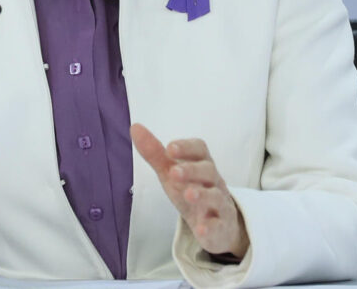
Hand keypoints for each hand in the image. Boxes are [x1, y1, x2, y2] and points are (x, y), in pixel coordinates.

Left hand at [130, 122, 249, 259]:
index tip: (170, 149)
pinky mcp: (221, 227)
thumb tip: (135, 127)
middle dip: (192, 170)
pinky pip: (219, 226)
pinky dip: (210, 227)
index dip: (186, 147)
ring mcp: (220, 204)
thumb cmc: (192, 190)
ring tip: (188, 194)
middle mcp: (214, 182)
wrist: (217, 224)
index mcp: (202, 165)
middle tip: (174, 173)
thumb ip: (155, 153)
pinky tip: (201, 228)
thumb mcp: (171, 173)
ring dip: (203, 195)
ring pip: (216, 197)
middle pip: (209, 171)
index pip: (200, 149)